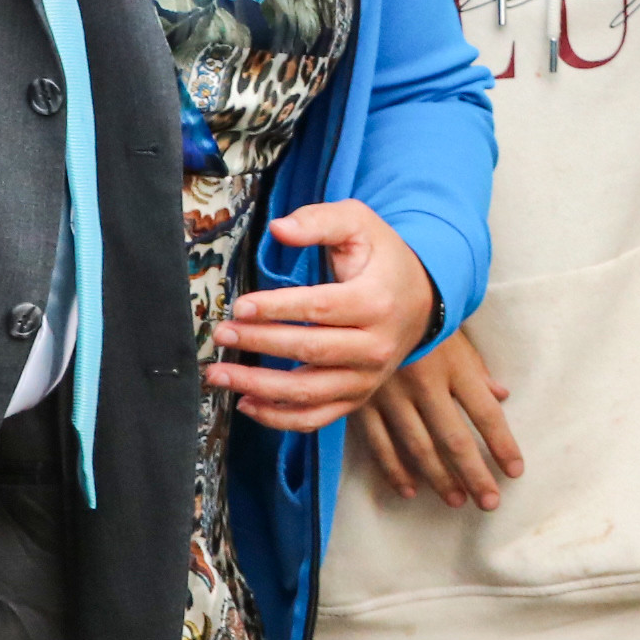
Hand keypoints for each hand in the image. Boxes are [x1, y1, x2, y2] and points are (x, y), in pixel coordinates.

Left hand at [214, 201, 436, 430]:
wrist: (420, 301)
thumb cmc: (380, 260)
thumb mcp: (359, 225)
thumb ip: (320, 221)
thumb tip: (278, 229)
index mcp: (377, 300)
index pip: (320, 307)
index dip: (277, 308)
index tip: (240, 307)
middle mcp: (376, 345)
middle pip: (310, 349)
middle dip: (259, 342)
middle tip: (221, 334)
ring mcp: (368, 377)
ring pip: (308, 391)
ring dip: (258, 385)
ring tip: (219, 373)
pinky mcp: (357, 397)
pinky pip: (315, 418)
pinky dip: (278, 417)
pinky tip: (246, 403)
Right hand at [359, 328, 525, 509]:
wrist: (374, 302)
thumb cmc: (425, 320)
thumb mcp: (458, 339)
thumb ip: (478, 371)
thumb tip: (503, 397)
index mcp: (454, 367)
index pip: (486, 413)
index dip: (502, 445)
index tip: (515, 472)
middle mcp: (426, 384)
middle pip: (455, 439)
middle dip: (473, 474)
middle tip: (489, 502)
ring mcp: (391, 396)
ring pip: (418, 447)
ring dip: (438, 478)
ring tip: (455, 500)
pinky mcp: (363, 402)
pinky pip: (379, 443)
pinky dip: (394, 470)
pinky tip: (410, 490)